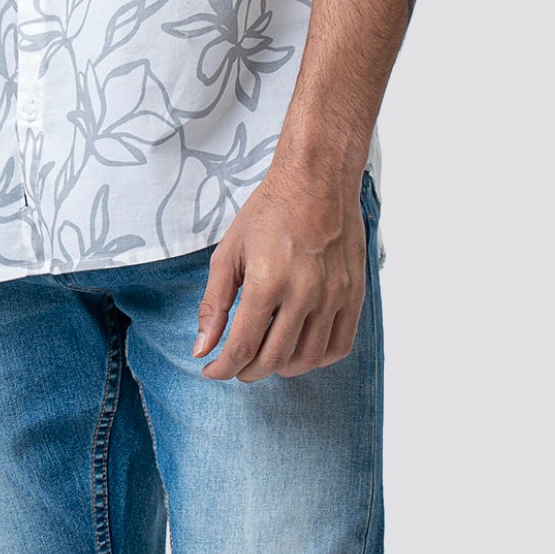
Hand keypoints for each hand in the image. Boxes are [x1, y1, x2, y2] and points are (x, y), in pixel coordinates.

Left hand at [192, 165, 367, 381]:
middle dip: (247, 372)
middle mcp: (304, 292)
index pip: (242, 347)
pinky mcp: (353, 294)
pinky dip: (316, 359)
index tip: (211, 370)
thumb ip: (214, 303)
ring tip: (265, 357)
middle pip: (274, 360)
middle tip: (236, 366)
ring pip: (307, 359)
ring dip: (281, 369)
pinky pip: (339, 345)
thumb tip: (201, 349)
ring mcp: (333, 295)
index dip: (222, 369)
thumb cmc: (269, 212)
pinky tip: (299, 348)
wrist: (317, 181)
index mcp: (266, 281)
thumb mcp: (229, 253)